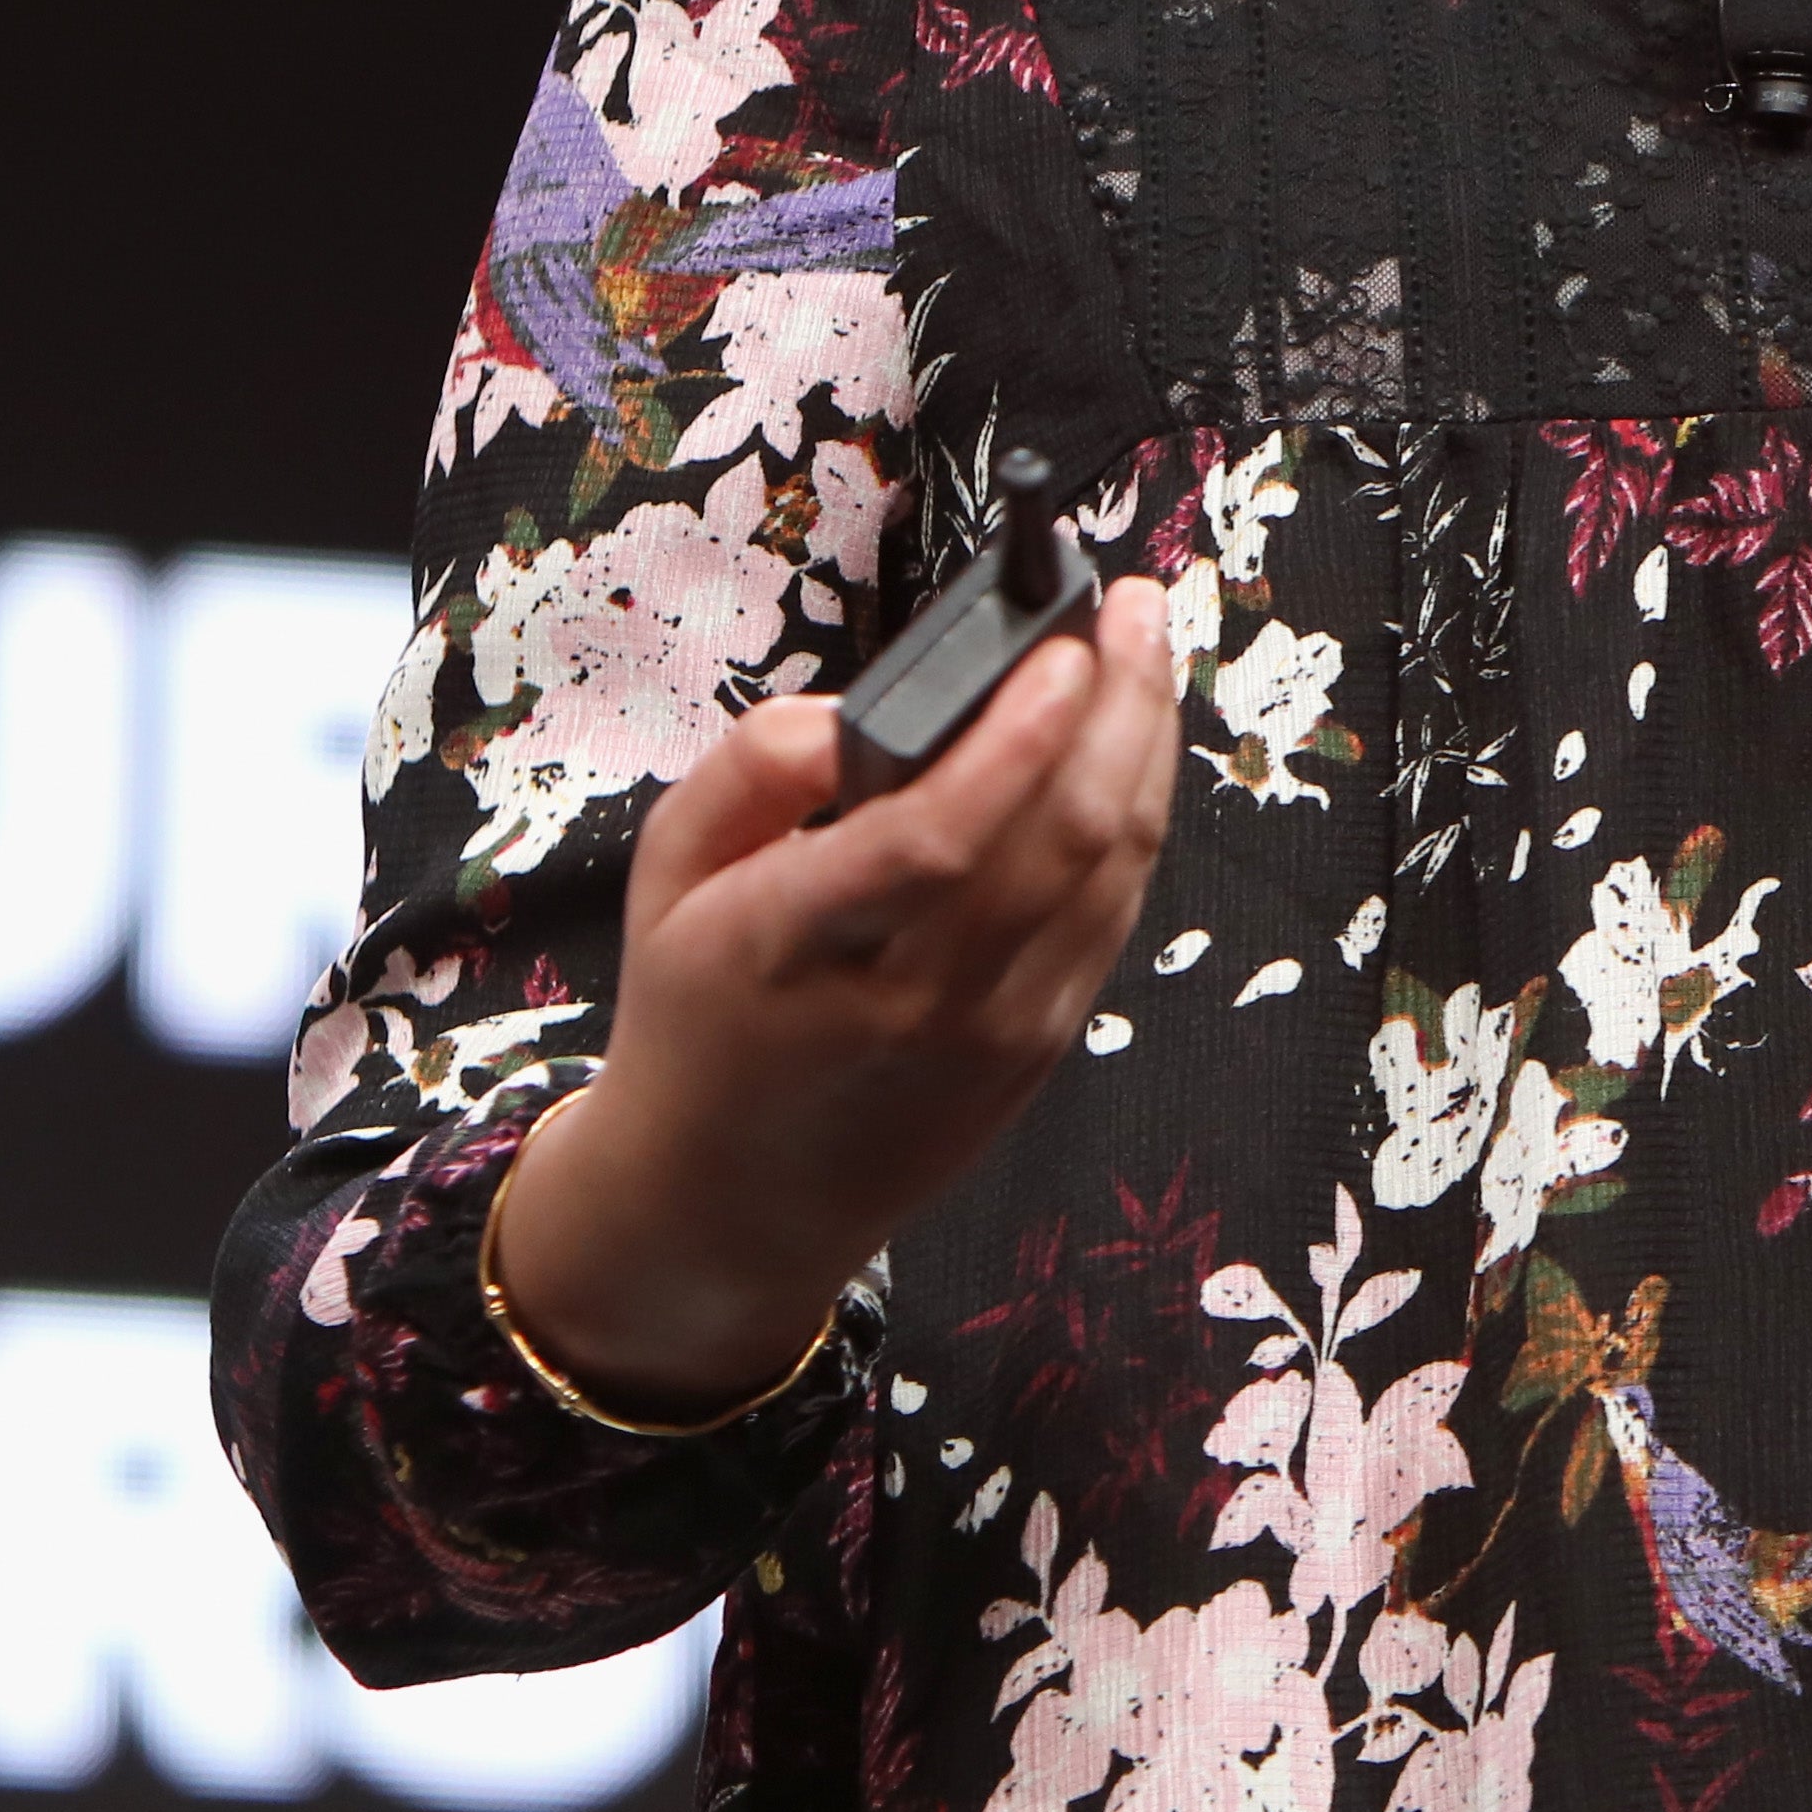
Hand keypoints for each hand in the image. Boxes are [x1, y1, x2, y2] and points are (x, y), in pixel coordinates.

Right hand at [490, 577, 1180, 1415]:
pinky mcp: (1042, 1046)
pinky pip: (1114, 913)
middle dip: (1117, 705)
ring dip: (1146, 747)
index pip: (934, 840)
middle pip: (1057, 841)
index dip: (1015, 739)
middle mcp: (910, 998)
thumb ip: (752, 768)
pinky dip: (1137, 817)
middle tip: (1130, 608)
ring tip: (1144, 651)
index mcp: (793, 948)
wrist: (727, 1203)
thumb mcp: (664, 873)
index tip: (1059, 645)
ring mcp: (993, 1030)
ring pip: (1109, 872)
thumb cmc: (697, 1013)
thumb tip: (858, 713)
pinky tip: (1131, 748)